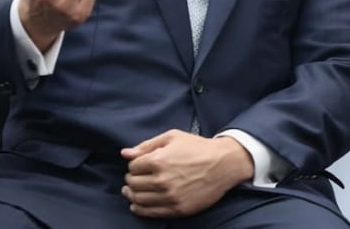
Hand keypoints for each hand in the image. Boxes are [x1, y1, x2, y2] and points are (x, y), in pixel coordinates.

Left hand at [121, 129, 254, 217]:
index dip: (135, 165)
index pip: (133, 167)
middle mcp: (161, 180)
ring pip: (138, 199)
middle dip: (131, 180)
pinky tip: (137, 205)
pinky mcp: (177, 209)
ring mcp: (169, 197)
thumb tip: (125, 153)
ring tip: (132, 191)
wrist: (224, 164)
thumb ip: (147, 145)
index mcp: (158, 160)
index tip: (140, 165)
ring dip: (132, 195)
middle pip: (133, 184)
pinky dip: (139, 209)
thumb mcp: (173, 137)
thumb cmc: (199, 148)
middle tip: (135, 178)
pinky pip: (150, 212)